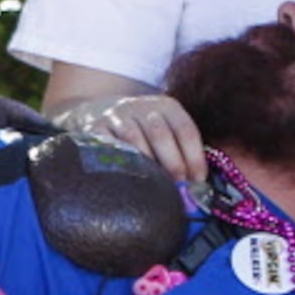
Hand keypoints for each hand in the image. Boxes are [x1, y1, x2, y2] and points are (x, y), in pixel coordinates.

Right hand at [56, 93, 210, 182]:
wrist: (99, 112)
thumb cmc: (142, 131)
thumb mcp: (165, 130)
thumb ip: (182, 151)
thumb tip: (198, 184)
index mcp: (167, 106)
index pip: (185, 130)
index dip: (194, 157)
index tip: (198, 181)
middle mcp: (142, 107)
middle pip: (161, 134)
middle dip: (173, 164)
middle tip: (178, 188)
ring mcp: (117, 116)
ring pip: (134, 139)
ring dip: (147, 165)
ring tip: (155, 187)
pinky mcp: (96, 127)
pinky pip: (110, 145)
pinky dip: (121, 161)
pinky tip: (130, 178)